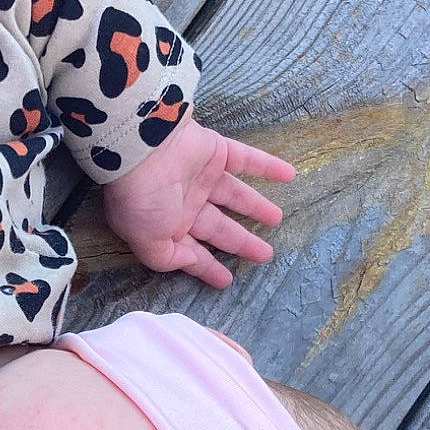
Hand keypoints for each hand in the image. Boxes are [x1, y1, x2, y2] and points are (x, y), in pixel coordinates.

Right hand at [98, 118, 293, 288]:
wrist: (140, 149)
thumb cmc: (141, 200)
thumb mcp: (145, 241)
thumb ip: (167, 259)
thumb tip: (190, 261)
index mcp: (168, 227)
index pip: (194, 252)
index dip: (208, 268)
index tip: (227, 281)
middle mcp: (186, 203)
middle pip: (220, 227)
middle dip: (241, 242)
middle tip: (265, 255)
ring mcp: (202, 177)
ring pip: (235, 196)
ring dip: (256, 207)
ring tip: (276, 219)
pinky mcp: (216, 151)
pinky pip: (247, 160)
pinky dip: (267, 166)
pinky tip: (289, 175)